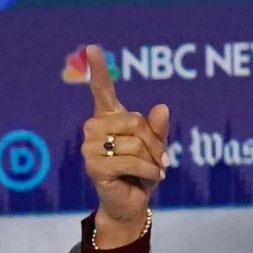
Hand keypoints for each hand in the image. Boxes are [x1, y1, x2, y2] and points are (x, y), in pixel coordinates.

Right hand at [79, 44, 169, 245]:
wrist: (131, 204)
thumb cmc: (142, 172)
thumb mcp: (156, 148)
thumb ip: (158, 128)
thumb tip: (162, 107)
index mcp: (109, 118)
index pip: (102, 90)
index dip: (98, 69)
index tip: (92, 47)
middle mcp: (94, 128)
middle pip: (134, 120)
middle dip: (154, 140)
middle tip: (161, 158)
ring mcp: (90, 147)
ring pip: (134, 142)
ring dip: (153, 159)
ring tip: (155, 170)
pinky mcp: (93, 166)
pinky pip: (131, 160)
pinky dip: (149, 170)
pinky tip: (152, 177)